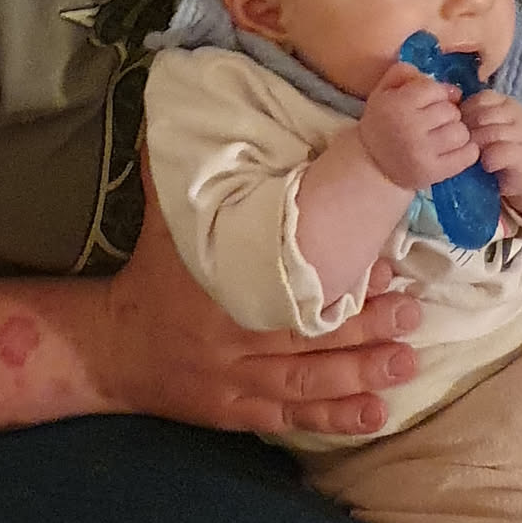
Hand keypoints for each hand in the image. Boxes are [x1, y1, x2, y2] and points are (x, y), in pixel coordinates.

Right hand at [101, 157, 421, 436]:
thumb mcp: (164, 220)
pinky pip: (291, 417)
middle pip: (308, 336)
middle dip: (366, 326)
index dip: (341, 280)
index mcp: (223, 288)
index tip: (385, 266)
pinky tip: (375, 413)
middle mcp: (234, 339)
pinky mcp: (238, 412)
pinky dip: (334, 418)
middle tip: (411, 312)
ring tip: (407, 361)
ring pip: (308, 381)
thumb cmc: (151, 273)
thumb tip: (199, 104)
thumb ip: (188, 172)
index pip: (290, 285)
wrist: (110, 348)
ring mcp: (237, 381)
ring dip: (362, 373)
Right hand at [357, 63, 478, 190]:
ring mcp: (421, 151)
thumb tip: (449, 88)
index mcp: (397, 104)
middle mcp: (409, 127)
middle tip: (435, 123)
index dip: (437, 95)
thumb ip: (406, 73)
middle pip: (451, 111)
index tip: (428, 105)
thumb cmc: (382, 122)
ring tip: (443, 137)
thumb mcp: (384, 90)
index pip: (435, 89)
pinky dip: (467, 151)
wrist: (370, 162)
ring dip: (456, 133)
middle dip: (447, 114)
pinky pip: (468, 155)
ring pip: (461, 132)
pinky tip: (454, 150)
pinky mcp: (432, 172)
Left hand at [458, 90, 521, 211]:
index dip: (466, 114)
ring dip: (476, 147)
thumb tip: (444, 112)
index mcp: (505, 102)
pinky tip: (487, 166)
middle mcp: (517, 113)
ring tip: (472, 156)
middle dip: (468, 132)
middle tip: (463, 146)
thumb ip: (470, 116)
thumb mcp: (485, 126)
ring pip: (491, 133)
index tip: (461, 129)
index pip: (480, 99)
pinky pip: (499, 152)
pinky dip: (489, 160)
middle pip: (483, 116)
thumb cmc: (498, 148)